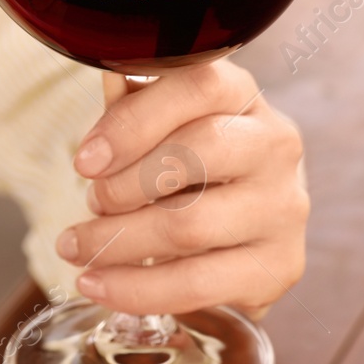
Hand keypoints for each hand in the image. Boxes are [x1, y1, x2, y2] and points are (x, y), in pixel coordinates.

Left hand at [55, 60, 307, 317]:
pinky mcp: (281, 265)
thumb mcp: (162, 125)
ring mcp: (284, 207)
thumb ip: (134, 104)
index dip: (134, 120)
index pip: (198, 86)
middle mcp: (276, 145)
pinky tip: (100, 284)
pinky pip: (197, 284)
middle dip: (125, 185)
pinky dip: (135, 289)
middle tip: (90, 203)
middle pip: (199, 152)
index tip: (85, 160)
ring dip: (118, 242)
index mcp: (243, 95)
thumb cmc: (190, 164)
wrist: (243, 226)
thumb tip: (108, 73)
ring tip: (78, 248)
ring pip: (191, 225)